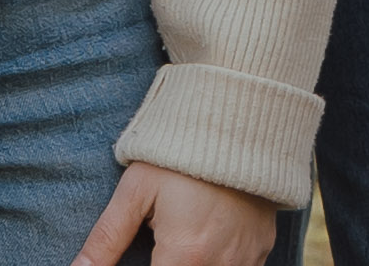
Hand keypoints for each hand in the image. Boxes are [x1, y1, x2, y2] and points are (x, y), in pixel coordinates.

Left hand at [68, 162, 278, 265]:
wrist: (239, 118)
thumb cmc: (182, 151)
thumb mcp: (136, 189)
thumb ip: (106, 239)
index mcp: (186, 255)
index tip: (145, 255)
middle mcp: (220, 265)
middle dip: (167, 264)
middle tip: (160, 245)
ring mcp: (246, 259)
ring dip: (191, 264)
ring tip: (183, 239)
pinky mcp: (261, 249)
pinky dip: (217, 263)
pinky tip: (205, 242)